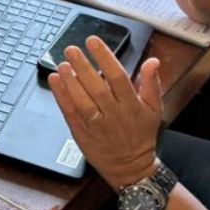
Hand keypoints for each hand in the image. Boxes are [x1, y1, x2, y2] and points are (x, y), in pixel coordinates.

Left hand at [47, 37, 164, 190]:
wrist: (131, 167)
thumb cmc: (141, 135)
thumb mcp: (154, 109)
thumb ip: (151, 83)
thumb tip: (153, 61)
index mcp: (132, 105)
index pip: (118, 77)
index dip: (105, 58)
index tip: (94, 42)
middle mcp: (114, 115)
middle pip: (97, 88)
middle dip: (83, 66)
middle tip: (72, 49)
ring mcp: (97, 125)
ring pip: (82, 101)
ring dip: (70, 81)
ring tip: (62, 64)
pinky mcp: (82, 133)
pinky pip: (70, 113)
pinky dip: (61, 96)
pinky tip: (55, 81)